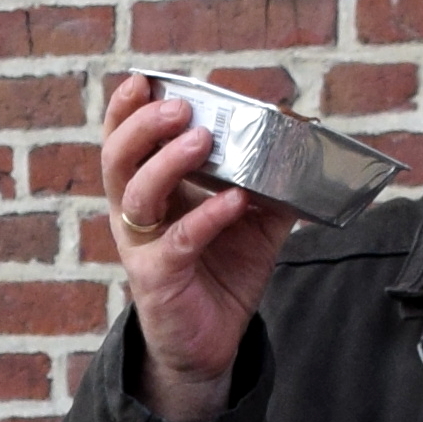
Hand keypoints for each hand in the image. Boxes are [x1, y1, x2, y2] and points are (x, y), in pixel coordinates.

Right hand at [99, 73, 304, 421]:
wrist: (213, 342)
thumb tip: (304, 136)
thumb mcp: (252, 219)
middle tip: (181, 108)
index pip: (124, 140)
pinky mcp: (158, 279)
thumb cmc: (222, 272)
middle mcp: (136, 214)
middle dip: (144, 126)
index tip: (144, 79)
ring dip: (168, 162)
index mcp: (150, 189)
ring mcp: (143, 246)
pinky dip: (206, 216)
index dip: (126, 109)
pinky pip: (178, 242)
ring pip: (137, 195)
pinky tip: (234, 201)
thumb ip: (270, 179)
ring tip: (203, 140)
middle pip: (118, 158)